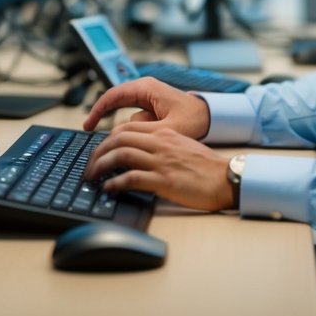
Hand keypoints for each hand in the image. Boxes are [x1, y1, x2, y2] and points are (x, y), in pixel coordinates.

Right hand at [81, 78, 211, 139]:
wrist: (213, 117)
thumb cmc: (195, 119)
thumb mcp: (167, 128)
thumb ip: (142, 131)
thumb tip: (117, 136)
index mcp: (147, 88)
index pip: (113, 95)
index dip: (97, 110)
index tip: (87, 125)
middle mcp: (145, 89)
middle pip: (115, 103)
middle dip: (104, 120)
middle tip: (91, 135)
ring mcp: (148, 97)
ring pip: (125, 114)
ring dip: (123, 130)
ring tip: (124, 146)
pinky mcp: (151, 107)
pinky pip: (134, 118)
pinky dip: (131, 130)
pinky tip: (136, 143)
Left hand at [83, 126, 234, 211]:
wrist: (225, 179)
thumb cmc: (206, 168)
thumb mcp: (182, 148)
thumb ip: (161, 147)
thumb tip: (140, 155)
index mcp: (165, 134)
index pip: (127, 128)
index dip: (107, 138)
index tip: (99, 150)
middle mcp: (160, 143)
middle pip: (119, 138)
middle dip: (98, 151)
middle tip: (89, 164)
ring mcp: (161, 161)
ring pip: (121, 154)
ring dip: (101, 165)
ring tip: (92, 176)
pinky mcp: (164, 181)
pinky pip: (131, 178)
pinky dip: (115, 182)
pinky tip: (108, 187)